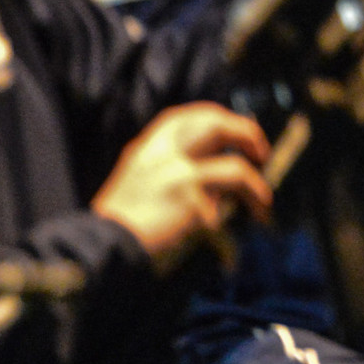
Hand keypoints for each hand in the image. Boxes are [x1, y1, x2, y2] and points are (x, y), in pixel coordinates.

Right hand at [91, 103, 272, 274]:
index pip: (186, 117)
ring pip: (234, 167)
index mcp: (147, 148)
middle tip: (260, 152)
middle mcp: (162, 153)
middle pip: (213, 124)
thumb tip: (211, 162)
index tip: (236, 128)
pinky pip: (231, 199)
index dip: (217, 118)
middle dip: (245, 132)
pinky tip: (256, 214)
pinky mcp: (189, 198)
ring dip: (255, 184)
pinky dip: (249, 203)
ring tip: (262, 199)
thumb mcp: (138, 181)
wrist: (101, 246)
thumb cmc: (119, 223)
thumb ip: (166, 166)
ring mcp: (177, 173)